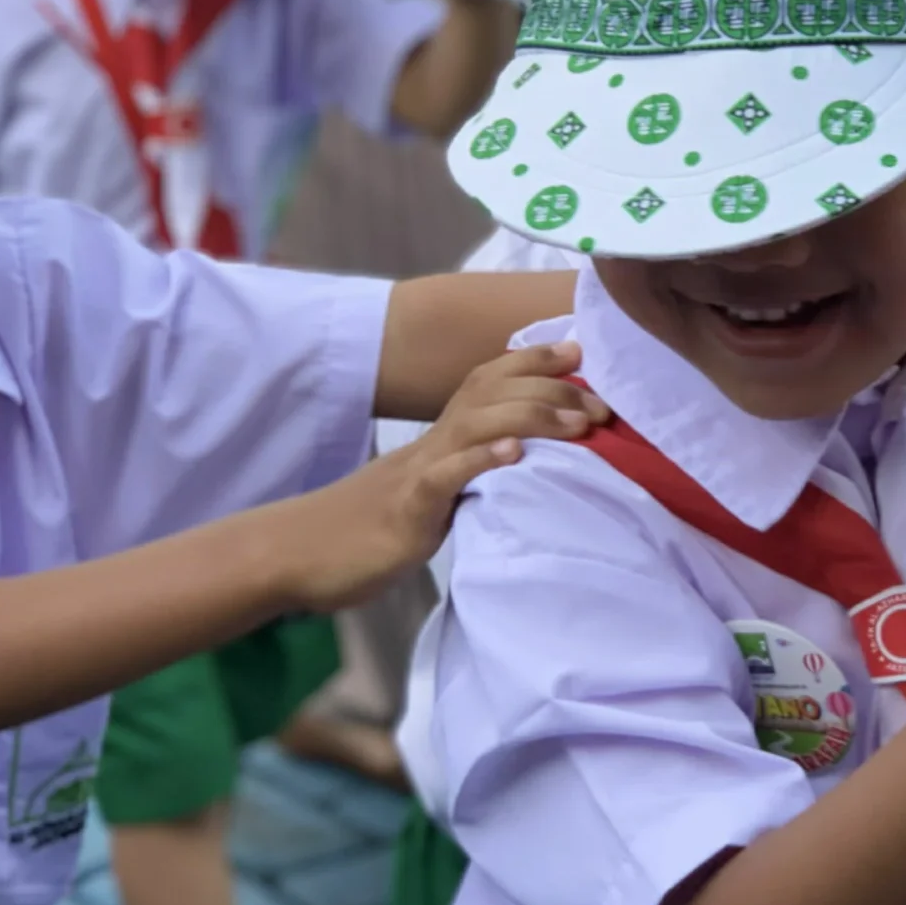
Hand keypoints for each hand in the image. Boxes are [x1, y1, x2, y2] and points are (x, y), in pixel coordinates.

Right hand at [278, 342, 606, 611]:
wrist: (303, 553)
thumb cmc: (373, 529)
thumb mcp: (434, 492)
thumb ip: (470, 471)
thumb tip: (521, 461)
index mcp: (442, 437)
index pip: (489, 381)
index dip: (533, 360)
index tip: (581, 350)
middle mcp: (433, 442)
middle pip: (492, 393)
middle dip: (552, 391)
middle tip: (602, 407)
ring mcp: (419, 471)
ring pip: (476, 424)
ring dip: (531, 418)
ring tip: (577, 424)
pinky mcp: (407, 508)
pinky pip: (444, 477)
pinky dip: (479, 462)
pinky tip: (512, 456)